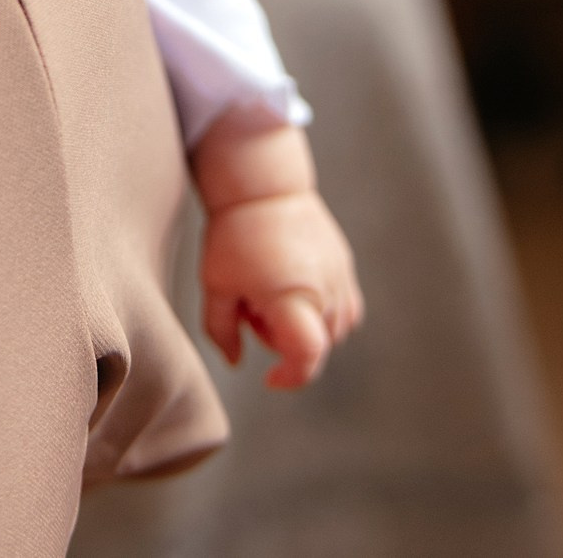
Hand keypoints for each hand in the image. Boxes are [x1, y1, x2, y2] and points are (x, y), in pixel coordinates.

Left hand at [199, 188, 362, 387]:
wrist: (262, 184)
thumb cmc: (234, 233)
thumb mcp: (215, 285)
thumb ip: (222, 332)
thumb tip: (236, 363)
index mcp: (292, 298)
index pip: (308, 356)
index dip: (291, 378)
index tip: (268, 378)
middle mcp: (324, 291)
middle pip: (317, 346)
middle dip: (284, 344)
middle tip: (252, 310)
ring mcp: (339, 277)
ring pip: (334, 329)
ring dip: (306, 328)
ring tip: (272, 296)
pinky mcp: (344, 264)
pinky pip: (346, 307)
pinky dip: (324, 312)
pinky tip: (294, 289)